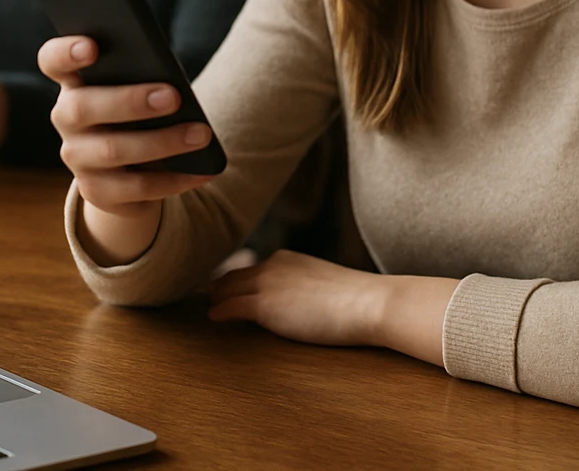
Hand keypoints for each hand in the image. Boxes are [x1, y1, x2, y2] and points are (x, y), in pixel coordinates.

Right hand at [38, 34, 215, 265]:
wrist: (129, 168)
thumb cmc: (140, 111)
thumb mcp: (139, 88)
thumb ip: (143, 76)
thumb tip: (172, 83)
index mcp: (74, 82)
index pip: (53, 61)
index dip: (66, 53)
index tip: (92, 46)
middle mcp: (66, 118)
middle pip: (83, 107)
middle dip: (129, 101)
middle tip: (173, 96)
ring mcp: (78, 157)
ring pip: (112, 150)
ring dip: (162, 142)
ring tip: (200, 134)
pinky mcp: (96, 191)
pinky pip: (135, 188)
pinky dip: (173, 179)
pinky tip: (202, 172)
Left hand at [209, 250, 388, 348]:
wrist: (370, 303)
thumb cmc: (357, 299)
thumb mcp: (323, 284)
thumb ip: (302, 287)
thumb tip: (296, 303)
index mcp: (286, 259)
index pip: (251, 269)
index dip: (235, 282)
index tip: (224, 290)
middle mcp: (273, 265)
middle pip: (232, 277)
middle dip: (218, 289)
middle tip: (208, 300)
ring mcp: (267, 284)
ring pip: (226, 289)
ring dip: (216, 300)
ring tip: (208, 309)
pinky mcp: (266, 306)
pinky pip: (231, 308)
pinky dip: (219, 312)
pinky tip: (213, 318)